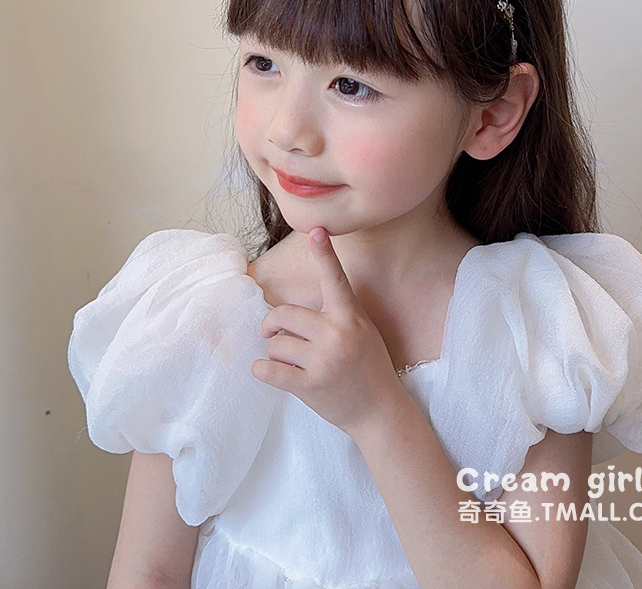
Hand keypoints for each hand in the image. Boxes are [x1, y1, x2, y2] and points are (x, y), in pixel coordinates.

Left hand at [252, 227, 402, 438]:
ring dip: (274, 351)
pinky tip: (269, 370)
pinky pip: (268, 369)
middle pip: (284, 315)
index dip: (325, 254)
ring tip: (290, 360)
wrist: (379, 410)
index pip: (336, 279)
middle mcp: (337, 335)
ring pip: (274, 343)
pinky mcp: (310, 386)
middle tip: (275, 334)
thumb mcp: (362, 330)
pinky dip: (262, 369)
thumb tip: (294, 305)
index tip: (318, 231)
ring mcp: (323, 361)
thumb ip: (336, 312)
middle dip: (273, 325)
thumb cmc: (368, 365)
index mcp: (350, 317)